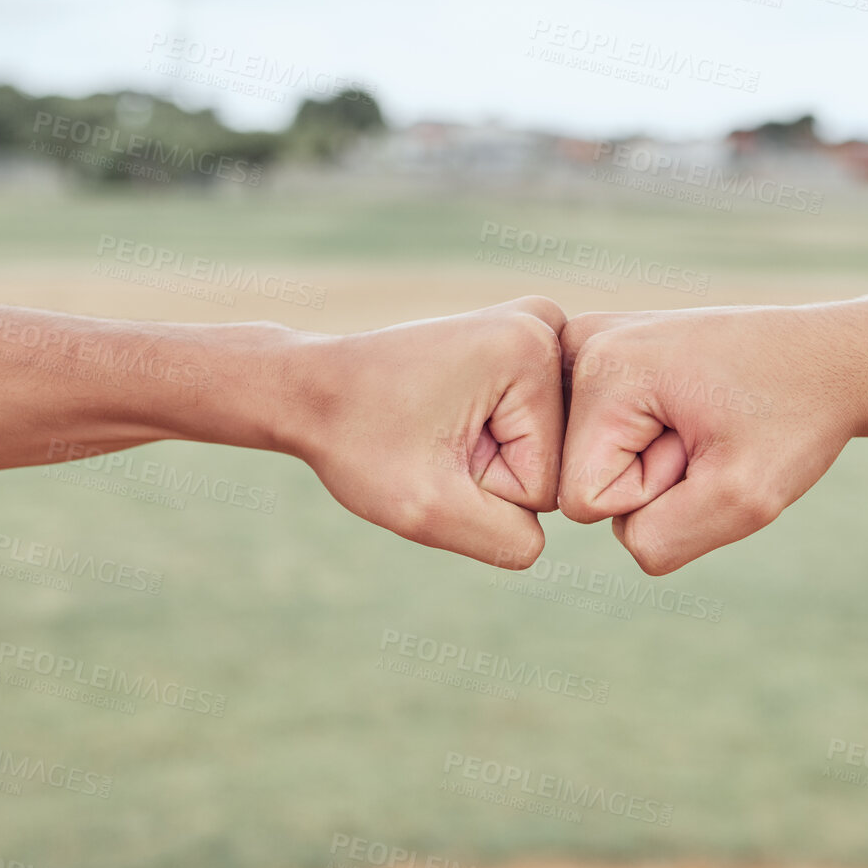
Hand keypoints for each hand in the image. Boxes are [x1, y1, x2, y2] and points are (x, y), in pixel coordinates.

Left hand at [277, 296, 566, 567]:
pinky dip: (491, 440)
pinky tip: (450, 415)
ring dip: (490, 458)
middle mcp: (547, 326)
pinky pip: (534, 431)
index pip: (547, 484)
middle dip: (492, 472)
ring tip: (438, 427)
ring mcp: (539, 332)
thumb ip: (509, 541)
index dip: (484, 488)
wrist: (312, 389)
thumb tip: (553, 534)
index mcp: (533, 348)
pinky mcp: (524, 347)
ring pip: (546, 451)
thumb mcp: (428, 511)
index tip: (433, 448)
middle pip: (555, 463)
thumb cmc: (359, 441)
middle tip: (432, 439)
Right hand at [558, 303, 867, 574]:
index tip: (705, 446)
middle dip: (652, 477)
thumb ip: (659, 540)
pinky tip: (691, 406)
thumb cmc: (795, 418)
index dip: (655, 495)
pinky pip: (603, 439)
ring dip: (652, 460)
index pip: (585, 501)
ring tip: (705, 418)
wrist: (832, 358)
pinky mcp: (604, 352)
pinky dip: (649, 439)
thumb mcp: (742, 499)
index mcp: (601, 368)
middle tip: (711, 431)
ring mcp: (588, 342)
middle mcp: (581, 344)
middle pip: (581, 480)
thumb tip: (613, 535)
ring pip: (591, 461)